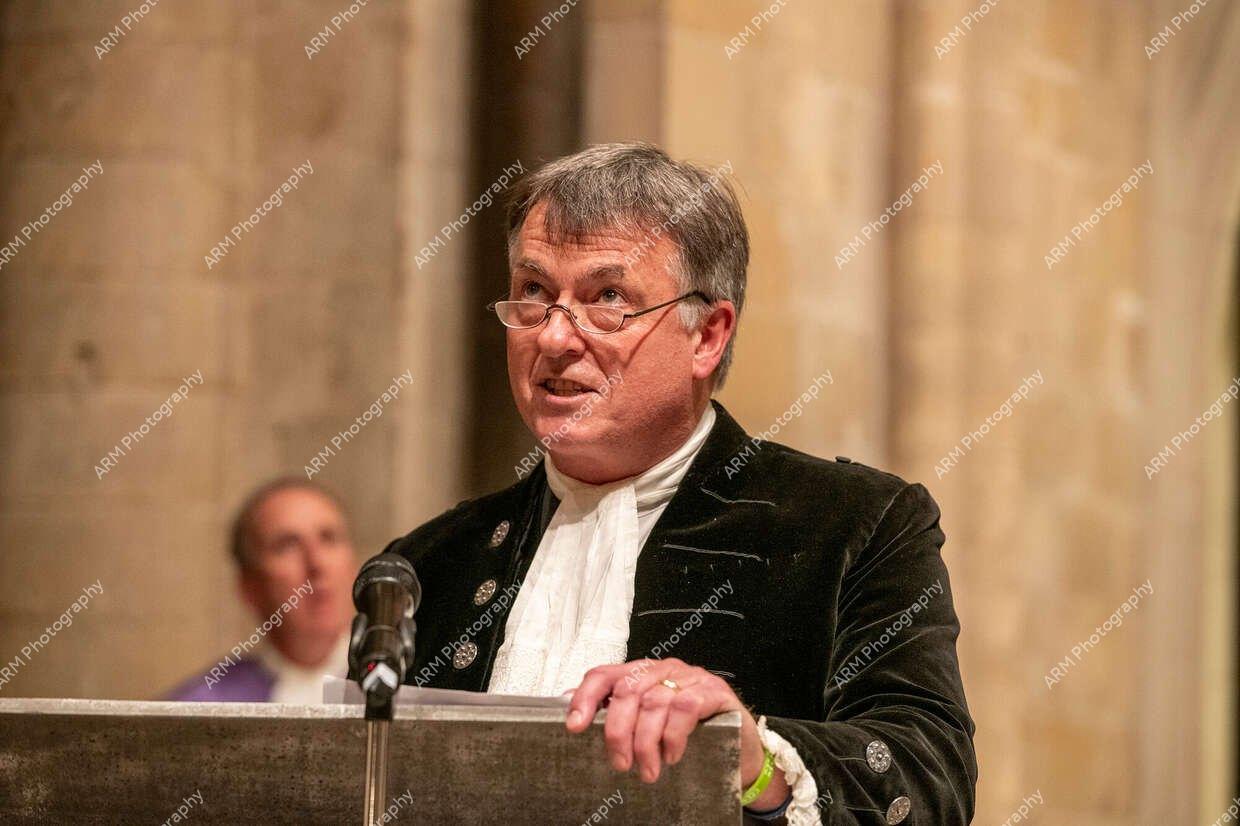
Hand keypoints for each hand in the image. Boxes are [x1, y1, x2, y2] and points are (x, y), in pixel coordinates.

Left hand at [564, 658, 789, 807]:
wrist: (739, 746)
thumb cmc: (690, 734)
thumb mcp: (650, 724)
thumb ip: (618, 714)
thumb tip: (573, 711)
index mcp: (642, 673)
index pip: (605, 674)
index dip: (586, 698)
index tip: (575, 727)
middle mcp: (664, 669)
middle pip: (627, 691)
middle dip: (618, 732)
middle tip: (621, 763)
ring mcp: (690, 677)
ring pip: (654, 702)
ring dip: (646, 743)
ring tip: (647, 771)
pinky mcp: (713, 691)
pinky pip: (684, 707)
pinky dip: (673, 736)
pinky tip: (672, 756)